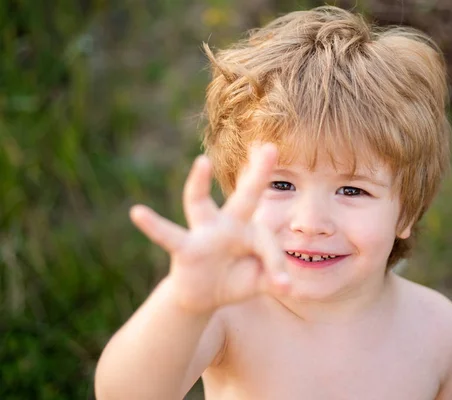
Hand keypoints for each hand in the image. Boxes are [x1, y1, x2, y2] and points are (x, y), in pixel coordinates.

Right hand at [130, 143, 289, 313]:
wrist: (204, 296)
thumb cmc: (236, 279)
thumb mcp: (259, 280)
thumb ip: (273, 277)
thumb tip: (287, 286)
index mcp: (249, 229)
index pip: (267, 240)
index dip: (276, 264)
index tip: (284, 285)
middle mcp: (226, 223)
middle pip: (245, 195)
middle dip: (257, 173)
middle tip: (269, 148)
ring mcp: (204, 233)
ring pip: (199, 203)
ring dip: (198, 184)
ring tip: (202, 162)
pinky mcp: (184, 248)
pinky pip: (168, 235)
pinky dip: (153, 226)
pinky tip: (138, 213)